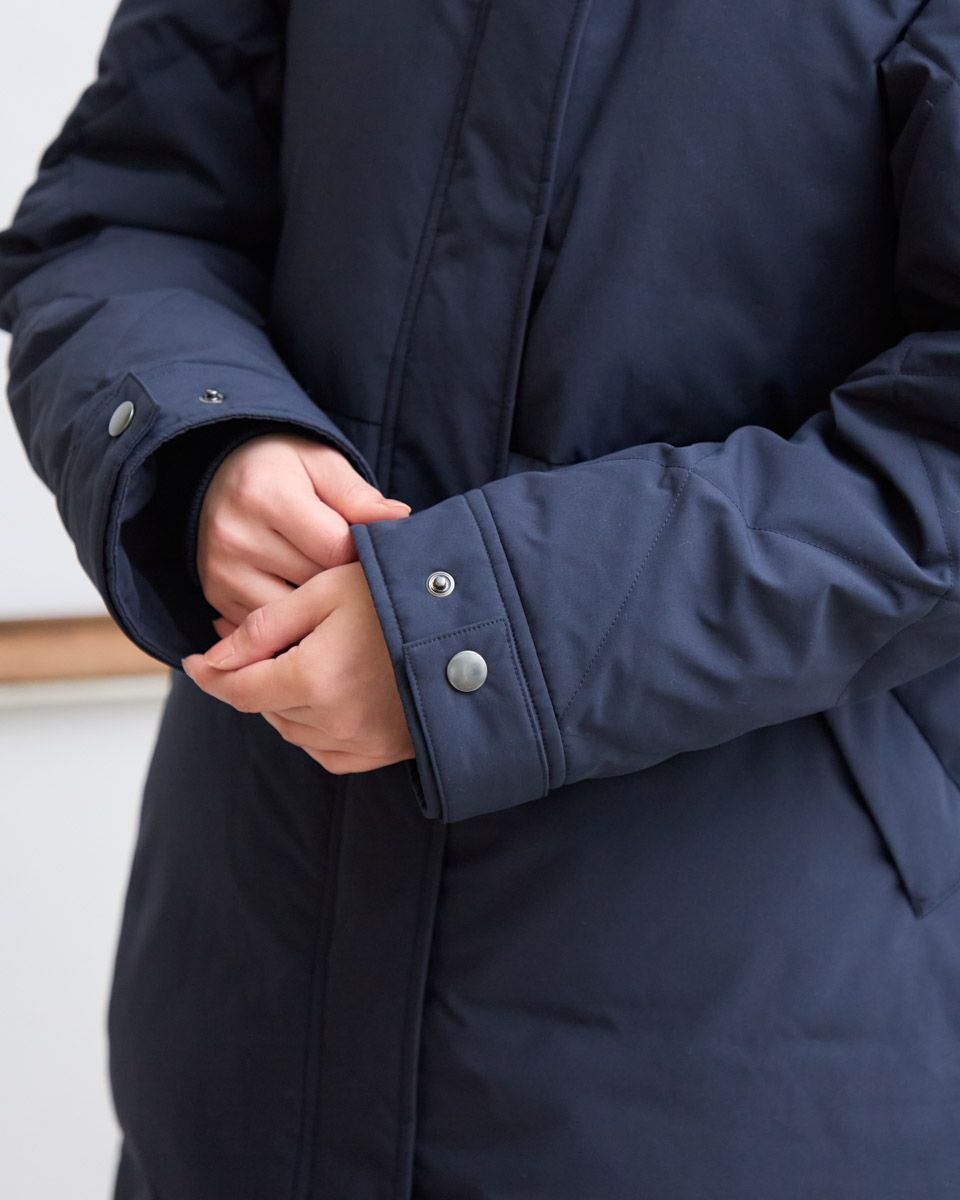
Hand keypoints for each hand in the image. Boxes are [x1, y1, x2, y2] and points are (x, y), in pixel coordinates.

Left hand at [181, 561, 414, 774]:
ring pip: (294, 731)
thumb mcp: (326, 592)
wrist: (476, 623)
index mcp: (315, 678)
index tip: (194, 660)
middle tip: (249, 644)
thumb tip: (213, 658)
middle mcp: (335, 720)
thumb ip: (265, 626)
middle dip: (250, 679)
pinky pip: (328, 751)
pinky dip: (314, 728)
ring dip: (282, 703)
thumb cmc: (402, 595)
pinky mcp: (386, 753)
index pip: (239, 689)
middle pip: (265, 709)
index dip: (210, 675)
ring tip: (295, 663)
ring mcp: (364, 742)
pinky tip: (325, 698)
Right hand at [197, 433, 410, 625]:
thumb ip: (358, 495)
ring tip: (331, 584)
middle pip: (315, 583)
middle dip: (341, 580)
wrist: (219, 475)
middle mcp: (236, 535)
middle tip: (355, 570)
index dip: (360, 552)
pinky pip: (268, 626)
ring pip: (293, 613)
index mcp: (265, 494)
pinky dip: (292, 619)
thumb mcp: (322, 464)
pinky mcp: (215, 596)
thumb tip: (399, 519)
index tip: (368, 548)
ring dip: (318, 606)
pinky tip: (304, 602)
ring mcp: (222, 570)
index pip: (335, 548)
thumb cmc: (282, 468)